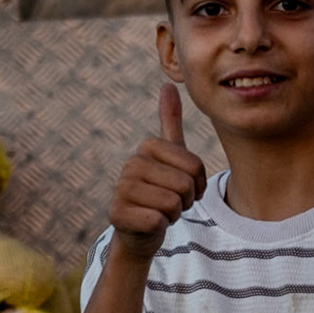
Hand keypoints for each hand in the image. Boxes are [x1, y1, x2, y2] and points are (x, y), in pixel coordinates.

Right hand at [111, 84, 206, 259]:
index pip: (195, 166)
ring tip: (159, 212)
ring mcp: (120, 189)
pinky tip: (149, 224)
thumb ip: (170, 121)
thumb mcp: (169, 156)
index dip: (197, 183)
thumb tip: (167, 84)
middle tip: (170, 203)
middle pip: (184, 185)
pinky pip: (157, 221)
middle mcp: (130, 165)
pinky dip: (159, 227)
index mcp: (147, 148)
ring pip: (172, 204)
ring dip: (173, 214)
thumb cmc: (160, 190)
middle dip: (185, 201)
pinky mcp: (116, 214)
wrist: (140, 228)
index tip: (183, 187)